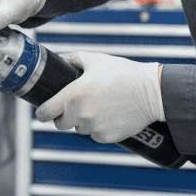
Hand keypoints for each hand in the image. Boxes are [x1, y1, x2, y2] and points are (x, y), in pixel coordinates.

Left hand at [36, 52, 163, 142]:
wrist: (152, 92)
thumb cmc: (124, 73)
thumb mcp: (95, 59)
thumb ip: (72, 59)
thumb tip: (57, 58)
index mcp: (73, 94)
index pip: (46, 112)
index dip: (43, 112)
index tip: (44, 112)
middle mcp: (81, 113)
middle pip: (60, 124)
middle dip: (64, 117)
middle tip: (76, 106)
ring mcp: (93, 127)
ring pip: (78, 129)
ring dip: (82, 122)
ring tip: (98, 107)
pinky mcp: (106, 137)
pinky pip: (95, 135)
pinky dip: (98, 128)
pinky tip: (109, 115)